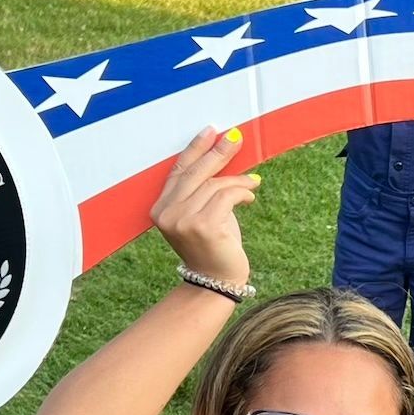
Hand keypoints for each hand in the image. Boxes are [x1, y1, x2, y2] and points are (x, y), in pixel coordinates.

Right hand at [150, 126, 259, 286]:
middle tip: (235, 137)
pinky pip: (227, 197)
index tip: (210, 131)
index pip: (179, 171)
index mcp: (160, 209)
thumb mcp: (202, 216)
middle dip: (218, 152)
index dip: (195, 149)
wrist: (216, 282)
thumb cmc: (212, 247)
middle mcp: (167, 213)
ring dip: (238, 181)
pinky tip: (250, 197)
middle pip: (195, 172)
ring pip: (214, 184)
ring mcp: (183, 220)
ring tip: (253, 182)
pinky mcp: (203, 226)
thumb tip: (224, 159)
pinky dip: (242, 193)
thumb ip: (204, 192)